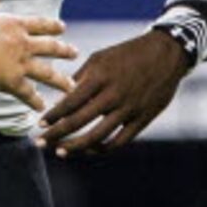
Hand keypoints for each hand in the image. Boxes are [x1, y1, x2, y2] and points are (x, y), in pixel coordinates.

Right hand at [0, 0, 78, 111]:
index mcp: (16, 25)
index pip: (41, 25)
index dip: (53, 27)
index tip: (62, 29)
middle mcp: (23, 44)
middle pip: (51, 48)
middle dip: (65, 51)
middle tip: (75, 53)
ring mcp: (20, 63)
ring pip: (47, 73)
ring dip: (60, 81)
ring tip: (71, 87)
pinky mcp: (11, 81)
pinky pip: (27, 93)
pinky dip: (34, 101)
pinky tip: (42, 108)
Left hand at [37, 27, 190, 156]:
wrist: (166, 54)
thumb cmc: (128, 54)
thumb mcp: (100, 58)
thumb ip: (80, 79)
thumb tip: (61, 100)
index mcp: (100, 77)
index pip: (69, 102)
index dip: (52, 116)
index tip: (40, 124)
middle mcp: (113, 94)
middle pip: (78, 122)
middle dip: (55, 134)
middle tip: (40, 142)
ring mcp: (129, 109)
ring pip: (96, 137)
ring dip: (75, 147)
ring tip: (60, 151)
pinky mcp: (142, 119)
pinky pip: (119, 141)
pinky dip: (102, 149)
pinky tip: (89, 150)